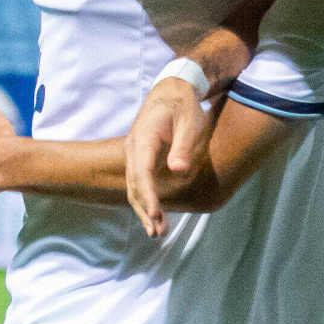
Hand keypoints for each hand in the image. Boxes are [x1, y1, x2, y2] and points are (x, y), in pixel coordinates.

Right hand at [125, 76, 208, 235]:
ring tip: (156, 232)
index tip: (156, 214)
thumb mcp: (190, 122)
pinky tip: (154, 217)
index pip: (143, 171)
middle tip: (158, 232)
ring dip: (144, 210)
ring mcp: (134, 154)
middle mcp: (134, 148)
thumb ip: (183, 145)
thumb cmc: (183, 106)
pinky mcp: (140, 159)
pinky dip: (145, 200)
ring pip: (134, 186)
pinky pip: (139, 183)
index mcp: (144, 137)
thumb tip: (178, 170)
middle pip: (134, 184)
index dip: (149, 194)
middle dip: (145, 209)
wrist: (171, 91)